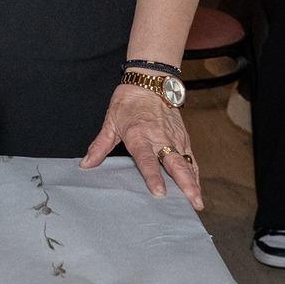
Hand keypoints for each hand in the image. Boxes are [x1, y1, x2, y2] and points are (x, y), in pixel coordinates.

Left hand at [79, 84, 204, 209]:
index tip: (159, 193)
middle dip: (185, 184)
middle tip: (192, 202)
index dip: (153, 177)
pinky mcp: (183, 137)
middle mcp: (160, 138)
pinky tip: (197, 188)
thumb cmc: (128, 102)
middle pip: (175, 164)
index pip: (147, 160)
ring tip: (198, 202)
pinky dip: (195, 173)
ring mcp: (174, 138)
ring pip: (186, 163)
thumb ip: (100, 146)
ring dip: (193, 182)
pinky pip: (191, 158)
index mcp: (139, 135)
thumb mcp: (110, 122)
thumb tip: (86, 164)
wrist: (149, 81)